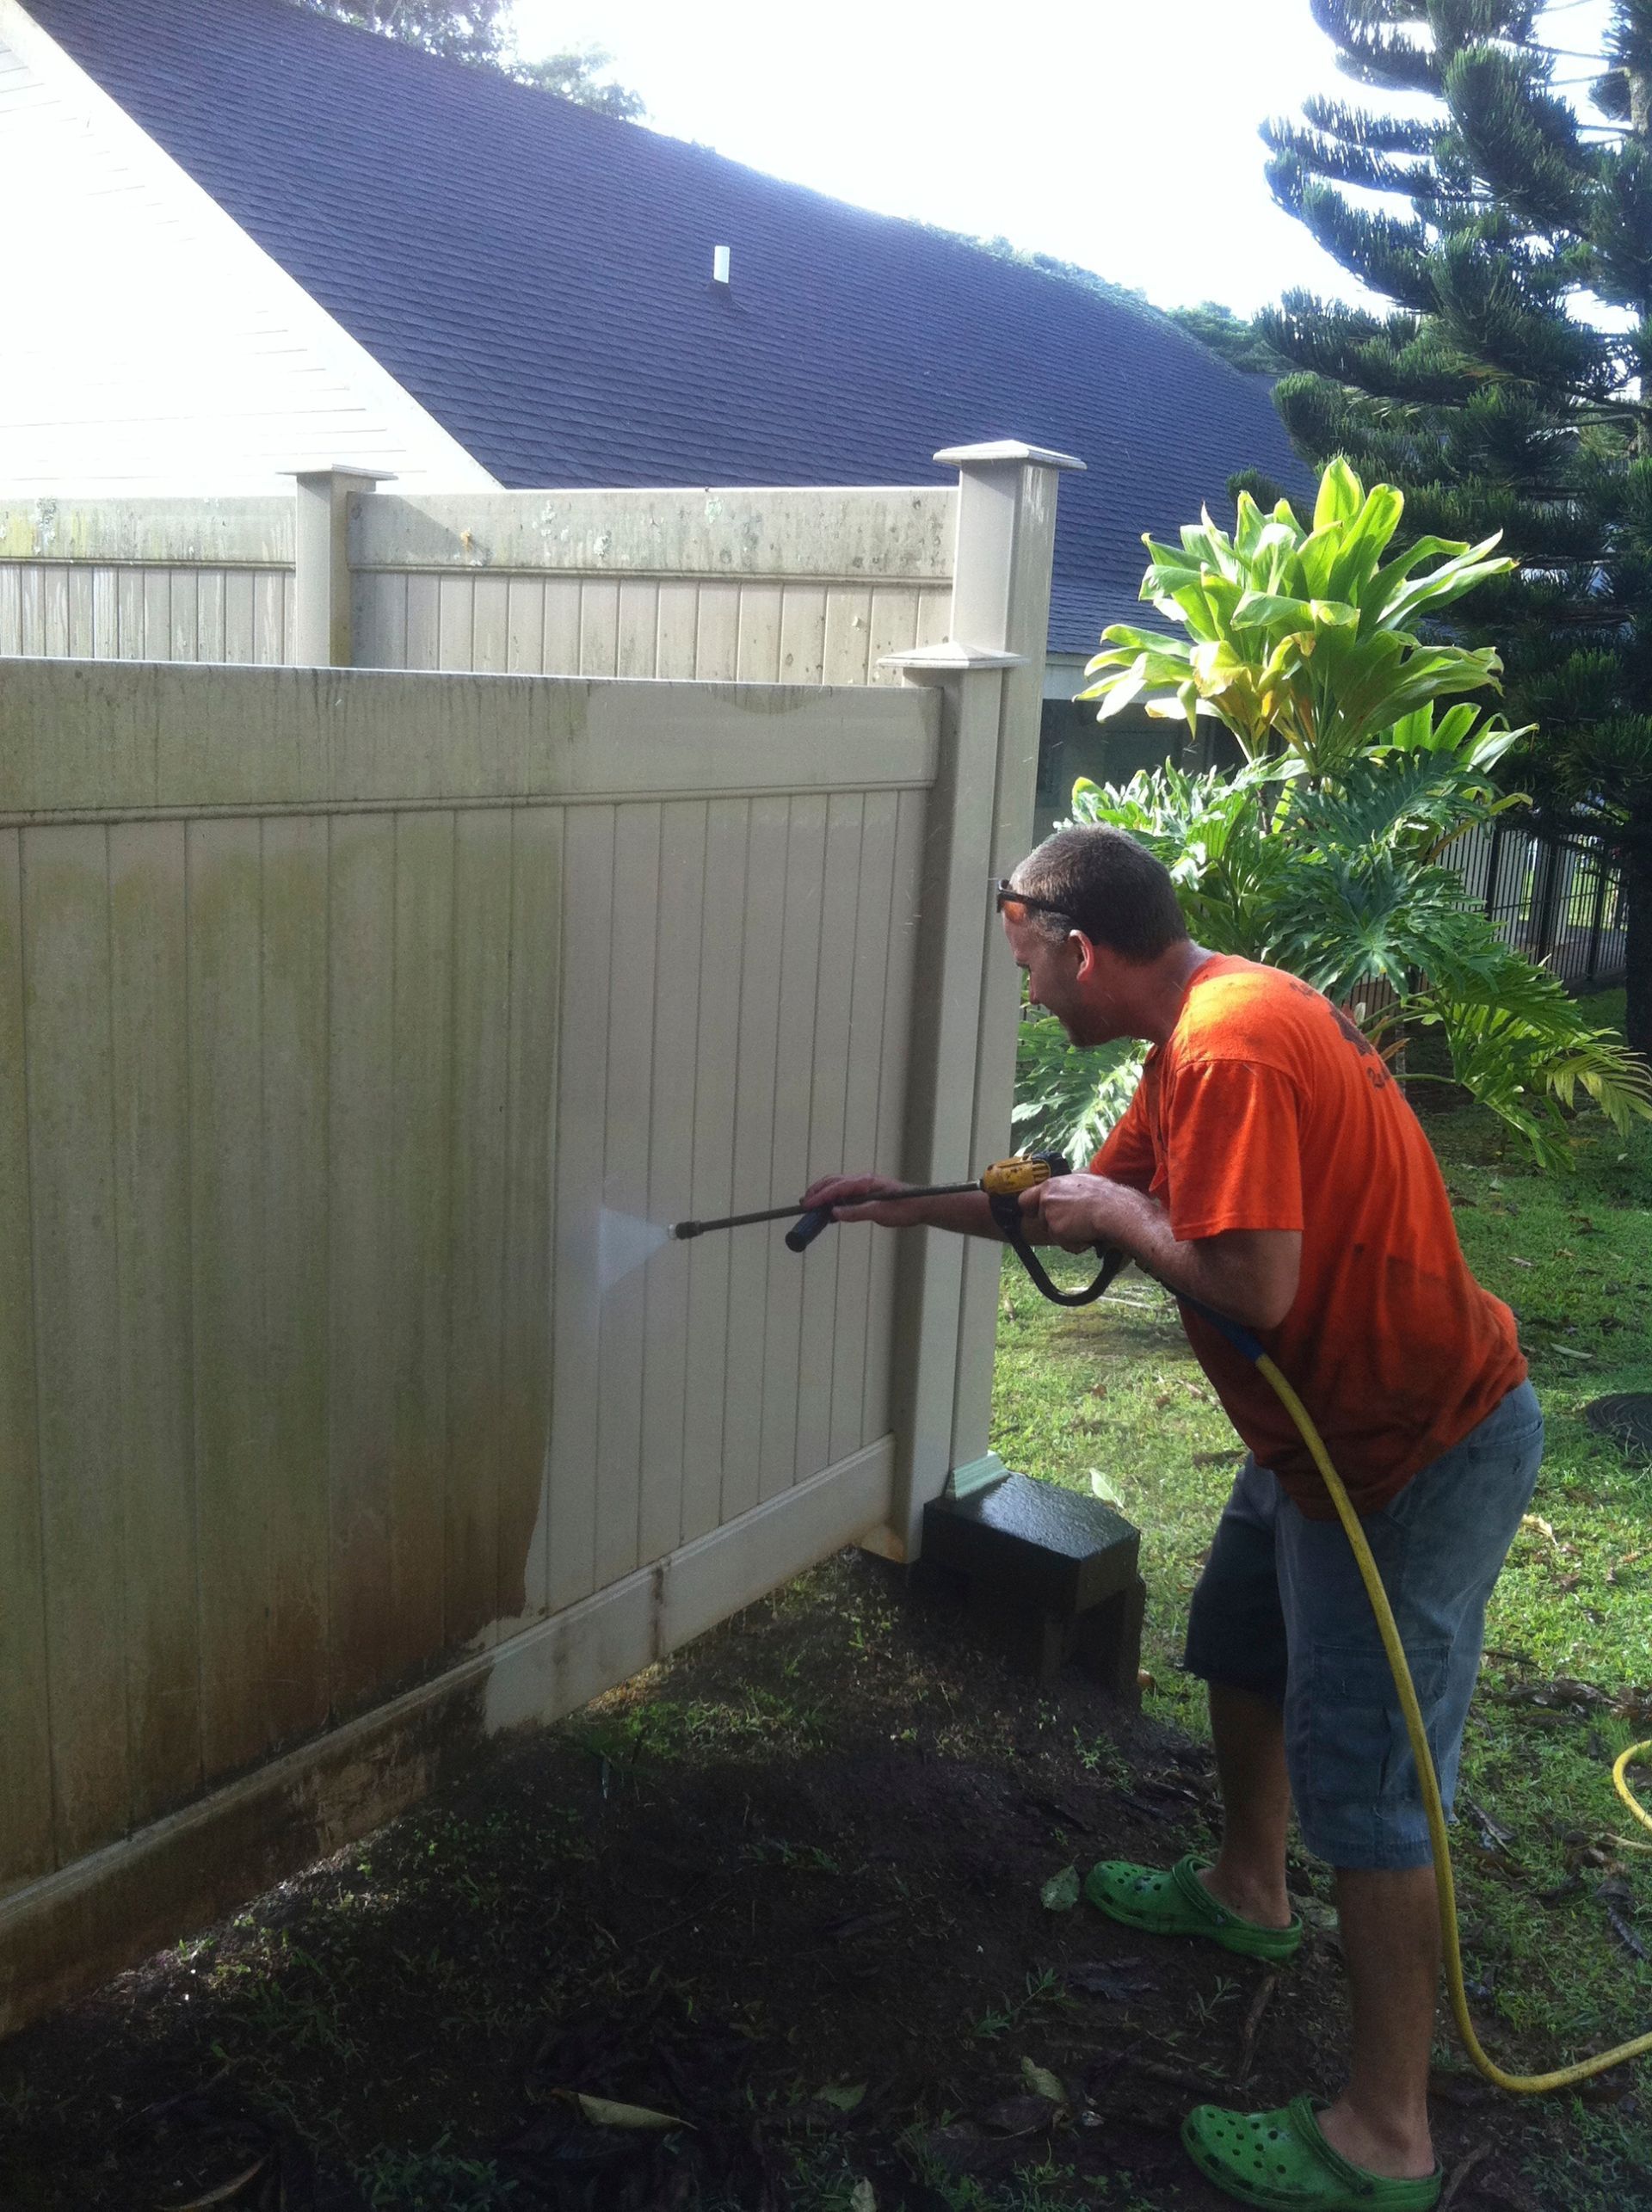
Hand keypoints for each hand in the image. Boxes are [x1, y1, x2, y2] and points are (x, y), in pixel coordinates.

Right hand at [799, 1172, 921, 1226]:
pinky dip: (832, 1200)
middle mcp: (862, 1181)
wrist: (921, 1206)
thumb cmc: (905, 1207)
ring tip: (810, 1206)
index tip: (807, 1205)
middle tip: (803, 1204)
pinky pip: (844, 1194)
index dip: (820, 1196)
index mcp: (865, 1182)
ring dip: (823, 1195)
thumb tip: (834, 1213)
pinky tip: (828, 1211)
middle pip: (833, 1183)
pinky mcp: (866, 1194)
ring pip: (837, 1187)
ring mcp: (863, 1187)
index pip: (836, 1188)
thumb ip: (857, 1212)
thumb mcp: (880, 1213)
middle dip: (817, 1192)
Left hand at [1018, 1173, 1112, 1251]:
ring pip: (1054, 1233)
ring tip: (1086, 1227)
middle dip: (1055, 1225)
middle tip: (1073, 1224)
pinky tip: (1088, 1235)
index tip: (1037, 1214)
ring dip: (1069, 1235)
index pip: (1025, 1198)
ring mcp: (1050, 1216)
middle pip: (1042, 1219)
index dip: (1032, 1208)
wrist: (1113, 1209)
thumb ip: (1067, 1189)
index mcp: (1051, 1185)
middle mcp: (1046, 1199)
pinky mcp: (1057, 1231)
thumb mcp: (1082, 1182)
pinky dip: (1076, 1244)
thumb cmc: (1105, 1195)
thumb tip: (1067, 1192)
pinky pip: (1065, 1244)